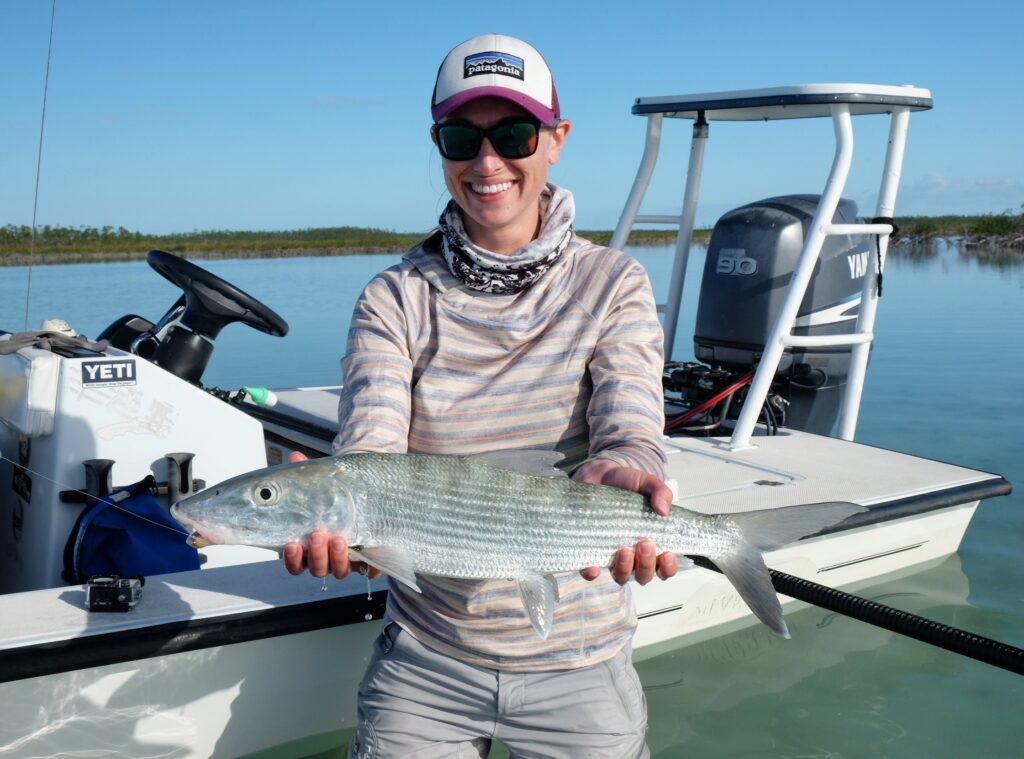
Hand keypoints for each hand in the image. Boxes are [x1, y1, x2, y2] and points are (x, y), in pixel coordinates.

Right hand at [281, 452, 380, 580]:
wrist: (366, 498)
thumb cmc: (335, 497)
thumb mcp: (321, 485)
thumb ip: (306, 474)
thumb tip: (295, 457)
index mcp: (308, 546)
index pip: (295, 563)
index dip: (292, 559)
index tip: (292, 544)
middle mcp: (326, 558)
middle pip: (317, 569)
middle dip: (316, 554)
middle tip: (317, 534)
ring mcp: (348, 561)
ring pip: (339, 571)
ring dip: (336, 557)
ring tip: (338, 538)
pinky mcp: (370, 561)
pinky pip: (368, 569)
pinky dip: (367, 565)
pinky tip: (365, 549)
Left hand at [573, 459, 678, 584]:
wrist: (598, 476)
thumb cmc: (626, 485)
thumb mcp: (646, 483)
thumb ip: (660, 491)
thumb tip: (664, 509)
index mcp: (651, 543)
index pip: (665, 567)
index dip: (668, 567)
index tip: (668, 554)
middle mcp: (634, 555)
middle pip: (644, 575)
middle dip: (647, 564)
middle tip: (645, 543)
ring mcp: (611, 556)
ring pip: (621, 576)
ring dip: (625, 569)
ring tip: (624, 550)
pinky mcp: (590, 552)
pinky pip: (590, 571)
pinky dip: (592, 572)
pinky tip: (594, 567)